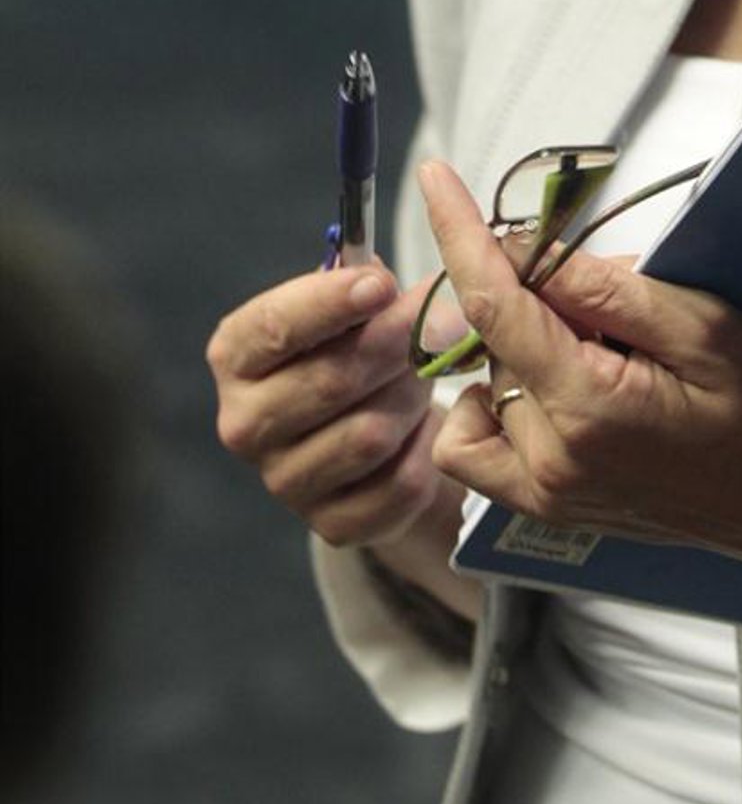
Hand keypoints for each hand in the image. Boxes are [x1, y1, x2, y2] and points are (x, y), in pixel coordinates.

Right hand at [207, 262, 449, 552]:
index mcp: (237, 357)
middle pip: (329, 381)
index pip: (272, 328)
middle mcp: (244, 424)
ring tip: (426, 374)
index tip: (383, 283)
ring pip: (370, 433)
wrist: (380, 432)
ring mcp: (284, 482)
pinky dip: (427, 448)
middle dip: (396, 345)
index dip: (330, 302)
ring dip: (412, 396)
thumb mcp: (354, 306)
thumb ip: (363, 284)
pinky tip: (426, 428)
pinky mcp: (332, 525)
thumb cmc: (359, 348)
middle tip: (443, 320)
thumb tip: (382, 278)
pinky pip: (400, 482)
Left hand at [417, 159, 741, 578]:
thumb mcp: (704, 328)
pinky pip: (477, 446)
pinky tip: (549, 384)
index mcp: (588, 408)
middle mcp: (549, 460)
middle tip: (619, 301)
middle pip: (494, 339)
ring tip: (603, 349)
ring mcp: (543, 492)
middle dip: (537, 294)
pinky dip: (493, 402)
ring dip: (522, 347)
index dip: (460, 232)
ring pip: (484, 384)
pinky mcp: (546, 505)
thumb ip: (609, 292)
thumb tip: (528, 250)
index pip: (496, 305)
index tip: (434, 176)